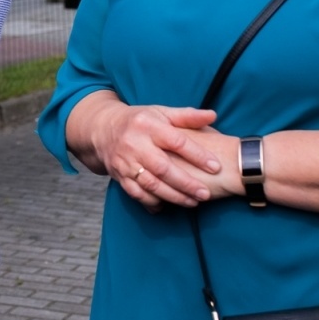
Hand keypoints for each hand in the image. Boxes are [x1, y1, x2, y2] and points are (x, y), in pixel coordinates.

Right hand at [84, 100, 223, 210]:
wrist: (103, 129)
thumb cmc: (140, 121)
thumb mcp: (161, 112)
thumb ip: (187, 116)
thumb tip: (213, 115)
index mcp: (148, 125)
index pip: (176, 142)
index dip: (197, 155)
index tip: (215, 166)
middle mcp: (135, 144)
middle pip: (163, 168)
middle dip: (185, 183)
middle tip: (205, 194)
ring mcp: (125, 161)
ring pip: (150, 184)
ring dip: (173, 196)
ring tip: (192, 202)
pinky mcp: (118, 175)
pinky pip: (135, 193)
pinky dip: (150, 202)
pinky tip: (166, 206)